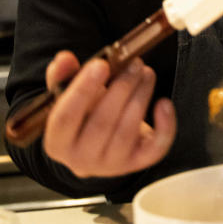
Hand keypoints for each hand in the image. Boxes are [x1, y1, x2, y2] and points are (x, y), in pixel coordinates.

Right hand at [41, 50, 176, 177]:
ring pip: (127, 132)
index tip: (101, 64)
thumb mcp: (66, 96)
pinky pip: (155, 149)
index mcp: (57, 142)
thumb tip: (65, 59)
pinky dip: (165, 127)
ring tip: (146, 73)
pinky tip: (164, 103)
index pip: (66, 118)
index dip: (83, 90)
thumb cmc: (81, 116)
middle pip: (101, 124)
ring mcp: (111, 165)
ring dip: (140, 97)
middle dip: (121, 89)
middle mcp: (81, 159)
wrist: (97, 144)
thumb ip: (62, 77)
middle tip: (134, 63)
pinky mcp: (137, 163)